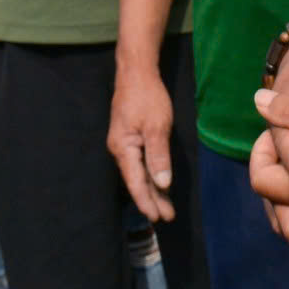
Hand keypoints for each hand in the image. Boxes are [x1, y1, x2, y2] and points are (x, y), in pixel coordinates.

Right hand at [109, 60, 177, 222]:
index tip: (159, 217)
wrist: (136, 71)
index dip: (148, 201)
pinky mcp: (130, 137)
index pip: (136, 182)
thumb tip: (163, 184)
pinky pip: (140, 162)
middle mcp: (120, 149)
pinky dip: (150, 175)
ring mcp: (124, 143)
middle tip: (168, 217)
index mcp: (123, 148)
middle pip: (136, 181)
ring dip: (152, 189)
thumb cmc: (147, 96)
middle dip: (152, 199)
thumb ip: (159, 156)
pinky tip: (158, 183)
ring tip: (165, 206)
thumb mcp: (156, 126)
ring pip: (139, 172)